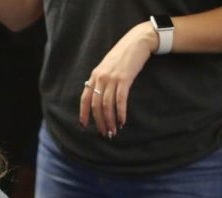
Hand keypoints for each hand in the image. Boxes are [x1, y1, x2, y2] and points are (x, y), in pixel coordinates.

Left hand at [80, 22, 158, 137]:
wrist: (138, 41)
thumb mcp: (107, 66)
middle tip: (104, 133)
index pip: (85, 98)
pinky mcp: (124, 79)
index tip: (84, 126)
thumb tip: (98, 97)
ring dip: (110, 120)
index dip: (84, 113)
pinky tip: (122, 121)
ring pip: (107, 105)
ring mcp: (112, 78)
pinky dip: (121, 113)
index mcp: (94, 76)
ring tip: (113, 131)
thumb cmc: (123, 55)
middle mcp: (100, 78)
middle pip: (96, 105)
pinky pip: (120, 100)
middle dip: (99, 122)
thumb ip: (101, 80)